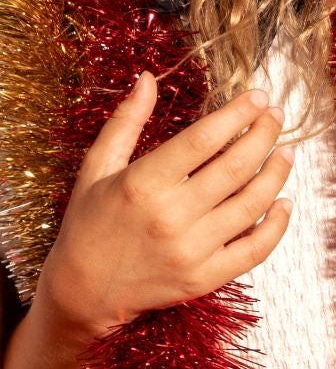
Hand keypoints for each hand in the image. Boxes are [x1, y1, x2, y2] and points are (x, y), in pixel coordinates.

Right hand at [6, 72, 293, 368]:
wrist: (83, 290)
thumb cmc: (89, 225)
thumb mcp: (97, 167)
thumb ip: (125, 122)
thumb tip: (148, 78)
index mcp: (143, 183)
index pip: (204, 138)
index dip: (237, 114)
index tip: (256, 97)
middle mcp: (171, 216)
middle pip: (236, 165)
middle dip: (264, 134)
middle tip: (274, 117)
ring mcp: (191, 250)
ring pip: (253, 203)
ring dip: (276, 172)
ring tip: (284, 152)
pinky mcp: (204, 277)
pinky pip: (255, 249)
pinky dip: (276, 225)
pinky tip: (282, 202)